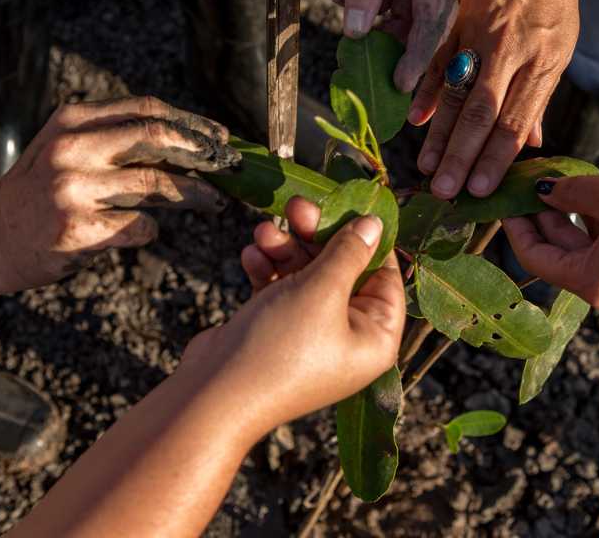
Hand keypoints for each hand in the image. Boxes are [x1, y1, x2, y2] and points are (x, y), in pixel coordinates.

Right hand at [0, 96, 235, 292]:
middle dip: (202, 151)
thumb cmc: (38, 193)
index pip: (147, 109)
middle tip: (228, 166)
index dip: (191, 123)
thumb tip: (190, 143)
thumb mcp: (65, 148)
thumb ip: (114, 139)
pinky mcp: (78, 229)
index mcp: (73, 120)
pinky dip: (151, 229)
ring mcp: (73, 188)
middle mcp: (72, 147)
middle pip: (157, 136)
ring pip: (156, 184)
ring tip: (215, 202)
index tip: (220, 137)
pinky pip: (139, 226)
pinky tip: (146, 230)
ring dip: (195, 194)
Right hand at [185, 197, 403, 434]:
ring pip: (306, 276)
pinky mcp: (275, 331)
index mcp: (375, 337)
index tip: (351, 203)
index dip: (369, 239)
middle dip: (316, 237)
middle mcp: (347, 337)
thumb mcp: (321, 291)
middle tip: (296, 206)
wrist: (213, 396)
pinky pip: (280, 291)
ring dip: (285, 250)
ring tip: (263, 232)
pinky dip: (268, 271)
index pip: (385, 277)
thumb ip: (348, 253)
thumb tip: (375, 223)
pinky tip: (251, 256)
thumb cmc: (280, 347)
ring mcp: (309, 335)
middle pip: (342, 271)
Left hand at [334, 0, 464, 91]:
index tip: (401, 84)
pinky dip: (364, 9)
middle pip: (423, 26)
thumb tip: (358, 33)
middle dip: (399, 53)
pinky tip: (342, 2)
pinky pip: (384, 3)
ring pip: (402, 19)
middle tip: (378, 86)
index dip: (418, 56)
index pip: (435, 20)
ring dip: (376, 32)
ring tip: (351, 46)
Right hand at [411, 0, 581, 199]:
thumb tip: (532, 145)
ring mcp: (483, 33)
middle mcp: (513, 51)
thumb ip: (539, 94)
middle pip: (483, 114)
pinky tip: (416, 117)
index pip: (517, 120)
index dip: (497, 158)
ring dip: (440, 134)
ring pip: (457, 91)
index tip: (481, 189)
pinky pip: (438, 60)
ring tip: (427, 167)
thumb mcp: (561, 45)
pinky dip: (425, 90)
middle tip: (446, 192)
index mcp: (543, 62)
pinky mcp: (459, 17)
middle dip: (463, 158)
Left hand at [503, 170, 598, 318]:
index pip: (537, 259)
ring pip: (590, 260)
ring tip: (568, 185)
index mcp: (595, 285)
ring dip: (575, 226)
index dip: (518, 226)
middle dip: (546, 222)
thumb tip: (542, 192)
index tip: (509, 197)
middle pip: (562, 261)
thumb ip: (571, 194)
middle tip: (534, 183)